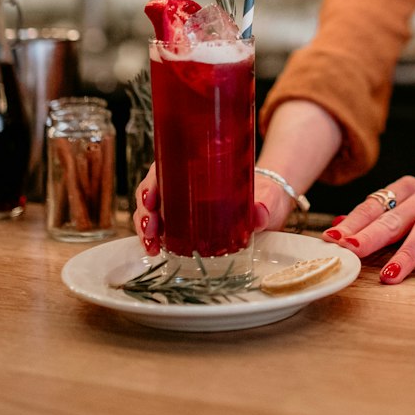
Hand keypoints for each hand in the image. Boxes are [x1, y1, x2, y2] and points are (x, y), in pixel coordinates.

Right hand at [133, 162, 297, 248]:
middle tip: (150, 227)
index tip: (151, 197)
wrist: (270, 205)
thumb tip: (259, 214)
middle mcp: (186, 182)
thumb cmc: (265, 195)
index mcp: (201, 166)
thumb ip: (264, 206)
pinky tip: (154, 249)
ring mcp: (183, 203)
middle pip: (153, 188)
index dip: (153, 180)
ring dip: (144, 225)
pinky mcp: (184, 222)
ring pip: (152, 208)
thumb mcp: (266, 198)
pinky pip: (160, 225)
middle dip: (144, 208)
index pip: (167, 165)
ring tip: (150, 243)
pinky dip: (152, 236)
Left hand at [322, 175, 414, 283]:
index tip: (334, 239)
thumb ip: (374, 221)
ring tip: (389, 275)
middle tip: (353, 252)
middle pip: (398, 215)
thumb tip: (335, 230)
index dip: (354, 222)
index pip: (376, 204)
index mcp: (407, 188)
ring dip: (406, 252)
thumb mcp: (404, 212)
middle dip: (373, 235)